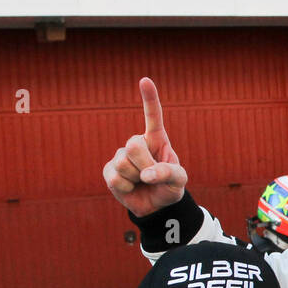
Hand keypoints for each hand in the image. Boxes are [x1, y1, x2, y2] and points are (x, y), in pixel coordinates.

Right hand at [102, 77, 187, 216]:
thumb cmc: (169, 188)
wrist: (155, 207)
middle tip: (151, 176)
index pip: (153, 117)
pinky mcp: (109, 171)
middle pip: (133, 144)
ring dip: (136, 178)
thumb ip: (167, 173)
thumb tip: (146, 175)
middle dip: (144, 164)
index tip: (145, 80)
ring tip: (141, 182)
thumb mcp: (178, 181)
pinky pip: (115, 178)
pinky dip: (126, 188)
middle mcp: (137, 143)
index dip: (149, 99)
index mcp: (156, 140)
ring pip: (123, 163)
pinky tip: (131, 188)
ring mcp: (121, 156)